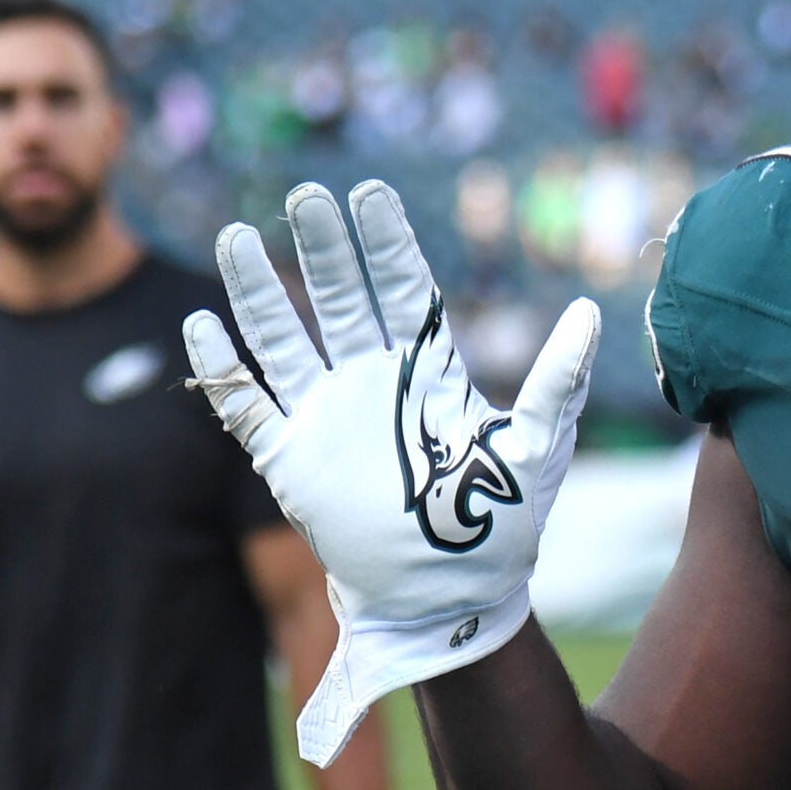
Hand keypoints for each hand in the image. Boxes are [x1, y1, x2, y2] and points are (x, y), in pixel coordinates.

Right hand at [183, 181, 598, 765]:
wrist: (454, 596)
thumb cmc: (502, 523)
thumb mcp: (542, 445)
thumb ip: (562, 379)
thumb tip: (587, 312)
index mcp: (428, 372)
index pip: (402, 289)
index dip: (385, 242)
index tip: (369, 193)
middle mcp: (372, 384)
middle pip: (339, 299)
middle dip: (323, 248)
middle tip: (306, 195)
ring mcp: (327, 418)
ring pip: (283, 340)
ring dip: (259, 292)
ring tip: (235, 236)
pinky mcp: (291, 461)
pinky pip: (247, 407)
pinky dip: (222, 370)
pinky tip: (202, 326)